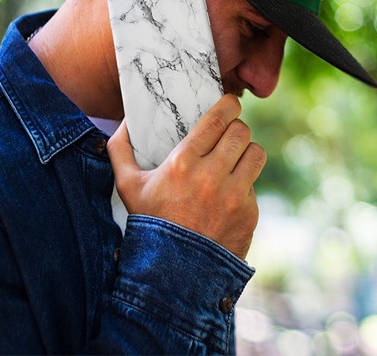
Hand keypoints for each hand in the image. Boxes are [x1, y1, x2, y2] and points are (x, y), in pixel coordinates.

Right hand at [107, 95, 264, 259]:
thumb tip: (125, 121)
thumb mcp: (127, 186)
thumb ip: (120, 149)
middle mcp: (212, 176)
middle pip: (242, 132)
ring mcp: (234, 196)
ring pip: (256, 154)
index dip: (229, 105)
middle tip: (230, 134)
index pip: (219, 119)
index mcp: (183, 163)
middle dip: (237, 129)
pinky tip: (228, 195)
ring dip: (246, 153)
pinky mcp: (249, 213)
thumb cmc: (149, 223)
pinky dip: (244, 186)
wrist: (172, 273)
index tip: (230, 104)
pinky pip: (254, 185)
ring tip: (235, 159)